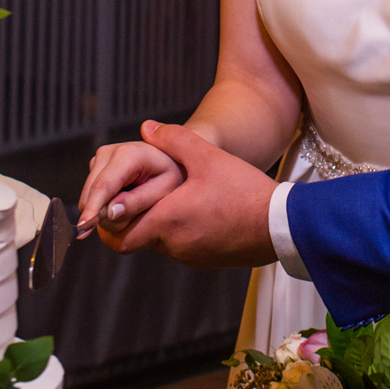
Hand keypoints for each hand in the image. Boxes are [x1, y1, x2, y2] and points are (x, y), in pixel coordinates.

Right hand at [77, 140, 184, 236]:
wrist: (169, 160)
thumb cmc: (171, 175)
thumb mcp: (164, 190)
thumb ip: (138, 201)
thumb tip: (109, 212)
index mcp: (128, 154)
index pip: (104, 186)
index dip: (92, 208)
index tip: (84, 227)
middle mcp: (108, 153)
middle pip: (92, 194)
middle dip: (107, 214)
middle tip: (136, 214)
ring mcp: (99, 158)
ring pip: (88, 197)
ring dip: (106, 210)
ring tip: (134, 203)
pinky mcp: (95, 166)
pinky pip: (91, 196)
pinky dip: (104, 204)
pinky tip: (124, 198)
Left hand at [93, 119, 277, 267]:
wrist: (280, 225)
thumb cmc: (243, 191)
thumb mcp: (208, 157)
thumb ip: (174, 140)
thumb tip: (146, 128)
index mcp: (165, 221)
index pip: (117, 235)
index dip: (109, 220)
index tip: (113, 201)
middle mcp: (172, 245)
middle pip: (135, 240)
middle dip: (132, 219)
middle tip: (139, 195)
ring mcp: (190, 256)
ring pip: (160, 242)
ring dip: (159, 223)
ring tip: (173, 197)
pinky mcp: (207, 260)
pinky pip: (182, 246)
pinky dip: (181, 231)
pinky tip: (198, 210)